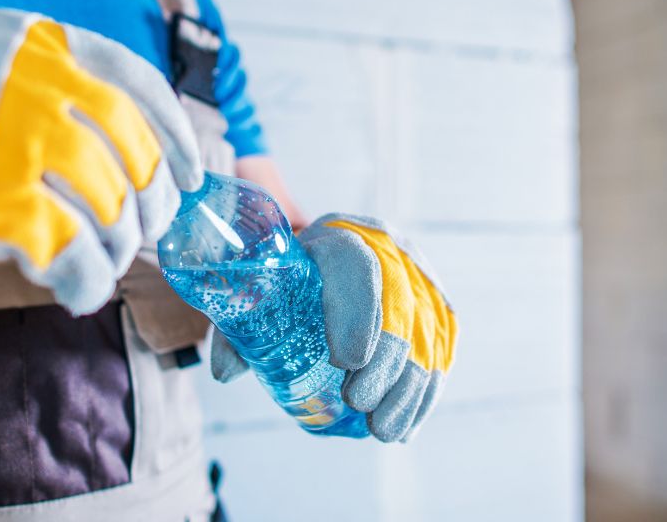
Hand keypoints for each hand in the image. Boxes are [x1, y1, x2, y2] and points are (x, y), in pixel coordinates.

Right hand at [0, 9, 201, 313]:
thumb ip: (62, 88)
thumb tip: (148, 159)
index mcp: (39, 44)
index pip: (137, 85)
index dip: (175, 137)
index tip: (192, 176)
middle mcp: (33, 85)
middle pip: (132, 156)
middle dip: (151, 205)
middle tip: (146, 232)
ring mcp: (13, 143)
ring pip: (109, 210)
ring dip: (117, 250)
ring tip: (103, 263)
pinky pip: (73, 255)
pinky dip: (88, 282)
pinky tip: (80, 290)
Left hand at [210, 213, 456, 441]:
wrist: (329, 259)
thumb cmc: (289, 280)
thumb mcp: (261, 290)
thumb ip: (238, 325)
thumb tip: (225, 370)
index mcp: (339, 236)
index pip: (358, 268)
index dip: (358, 315)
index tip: (345, 362)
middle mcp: (388, 250)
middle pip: (399, 306)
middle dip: (385, 362)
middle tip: (358, 404)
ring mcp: (420, 278)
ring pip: (426, 335)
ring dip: (408, 388)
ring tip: (382, 430)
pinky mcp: (438, 308)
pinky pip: (441, 352)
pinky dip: (425, 394)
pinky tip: (405, 425)